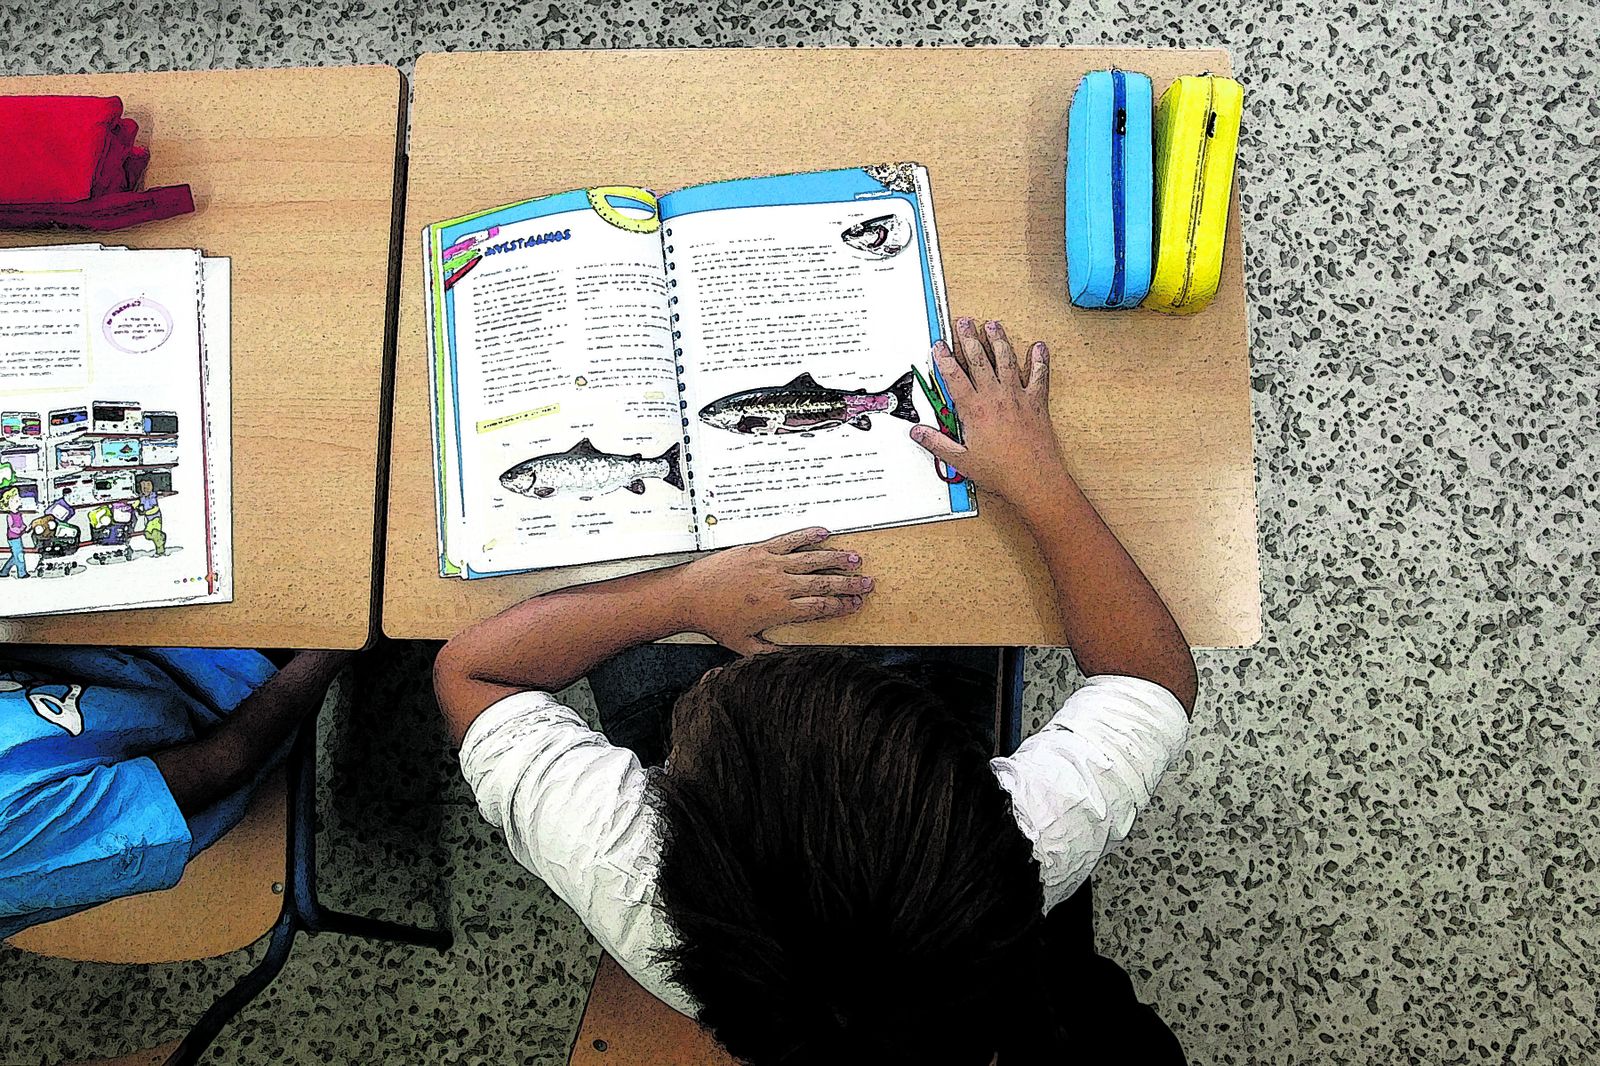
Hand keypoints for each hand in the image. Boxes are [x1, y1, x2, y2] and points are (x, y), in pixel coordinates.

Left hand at [676, 527, 871, 653]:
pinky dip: (807, 535)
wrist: (689, 596)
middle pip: (823, 583)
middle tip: (867, 583)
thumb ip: (769, 652)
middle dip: (848, 584)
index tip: (855, 604)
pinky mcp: (758, 549)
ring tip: (854, 558)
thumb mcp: (743, 645)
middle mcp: (779, 585)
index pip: (820, 607)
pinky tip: (823, 533)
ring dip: (836, 559)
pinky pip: (789, 540)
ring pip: (812, 560)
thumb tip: (789, 658)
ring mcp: (770, 564)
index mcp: (779, 609)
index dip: (841, 605)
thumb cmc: (713, 620)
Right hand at [910, 317, 1065, 503]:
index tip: (939, 345)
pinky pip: (1039, 375)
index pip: (954, 377)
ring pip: (1006, 360)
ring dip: (998, 340)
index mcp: (975, 410)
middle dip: (969, 338)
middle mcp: (996, 397)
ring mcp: (1017, 396)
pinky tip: (1039, 346)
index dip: (944, 359)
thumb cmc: (1001, 472)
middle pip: (979, 360)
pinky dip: (1040, 360)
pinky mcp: (1036, 402)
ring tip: (992, 325)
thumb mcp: (961, 460)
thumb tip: (918, 433)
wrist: (1034, 478)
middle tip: (964, 322)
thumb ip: (937, 443)